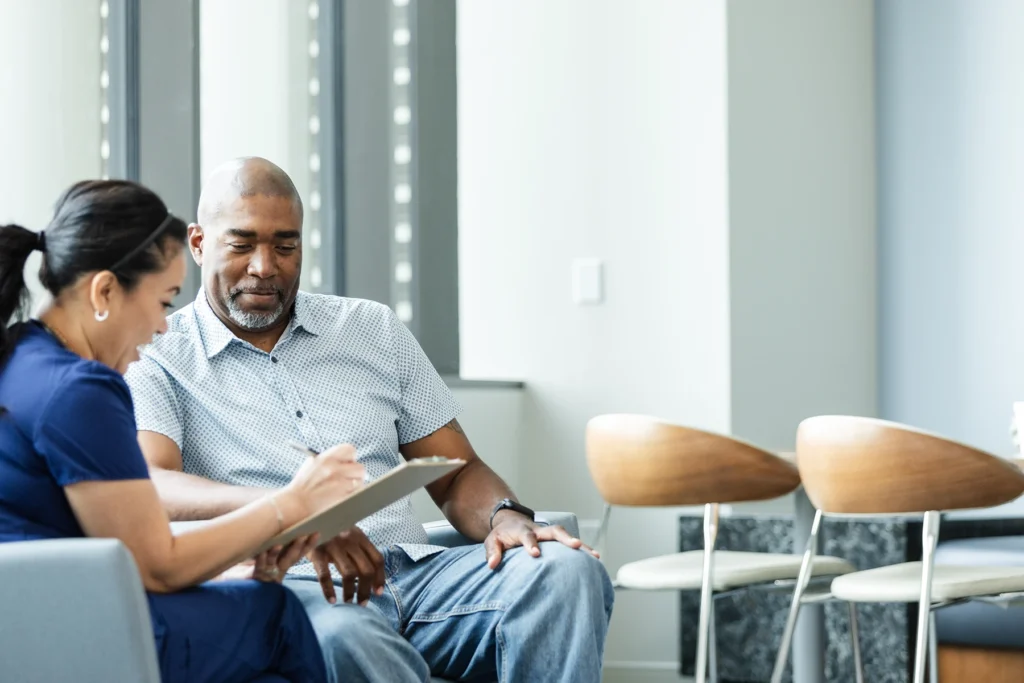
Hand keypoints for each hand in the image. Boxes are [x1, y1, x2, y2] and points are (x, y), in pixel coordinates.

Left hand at [218, 533, 319, 582]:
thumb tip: (284, 515)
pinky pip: (259, 566)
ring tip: (282, 542)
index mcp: (281, 563)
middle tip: (306, 534)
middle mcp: (276, 569)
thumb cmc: (246, 565)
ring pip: (276, 561)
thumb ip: (272, 539)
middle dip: (299, 546)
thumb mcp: (262, 550)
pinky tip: (263, 550)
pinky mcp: (254, 577)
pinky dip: (262, 558)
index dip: (308, 544)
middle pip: (291, 557)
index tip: (317, 533)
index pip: (298, 553)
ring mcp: (266, 574)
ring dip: (280, 551)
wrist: (232, 581)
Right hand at [281, 443, 364, 520]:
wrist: (296, 504)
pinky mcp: (342, 498)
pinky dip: (351, 496)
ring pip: (360, 482)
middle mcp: (335, 469)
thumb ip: (329, 459)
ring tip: (343, 490)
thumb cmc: (302, 485)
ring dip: (355, 486)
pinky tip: (341, 497)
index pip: (350, 450)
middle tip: (349, 478)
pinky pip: (356, 495)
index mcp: (327, 458)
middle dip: (356, 474)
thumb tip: (346, 459)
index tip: (349, 463)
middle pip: (360, 468)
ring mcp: (340, 484)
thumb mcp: (312, 464)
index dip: (351, 457)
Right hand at [309, 526, 385, 604]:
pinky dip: (329, 590)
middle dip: (366, 589)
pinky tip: (331, 600)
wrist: (307, 518)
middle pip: (366, 570)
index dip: (380, 578)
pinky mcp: (317, 552)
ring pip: (349, 574)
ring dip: (350, 591)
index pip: (377, 559)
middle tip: (362, 602)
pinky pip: (325, 575)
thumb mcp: (349, 535)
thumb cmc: (331, 530)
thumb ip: (360, 550)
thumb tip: (372, 576)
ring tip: (348, 601)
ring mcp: (334, 546)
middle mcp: (350, 540)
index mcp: (360, 536)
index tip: (378, 593)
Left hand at [483, 514, 599, 568]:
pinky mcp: (555, 540)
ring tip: (595, 556)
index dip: (531, 544)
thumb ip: (492, 552)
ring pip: (566, 536)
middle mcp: (538, 530)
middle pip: (554, 531)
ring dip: (580, 545)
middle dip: (565, 538)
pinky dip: (582, 551)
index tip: (536, 554)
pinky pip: (570, 544)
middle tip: (577, 545)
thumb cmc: (502, 535)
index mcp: (522, 531)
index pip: (527, 536)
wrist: (511, 522)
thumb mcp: (492, 541)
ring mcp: (548, 534)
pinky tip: (594, 560)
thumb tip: (493, 564)